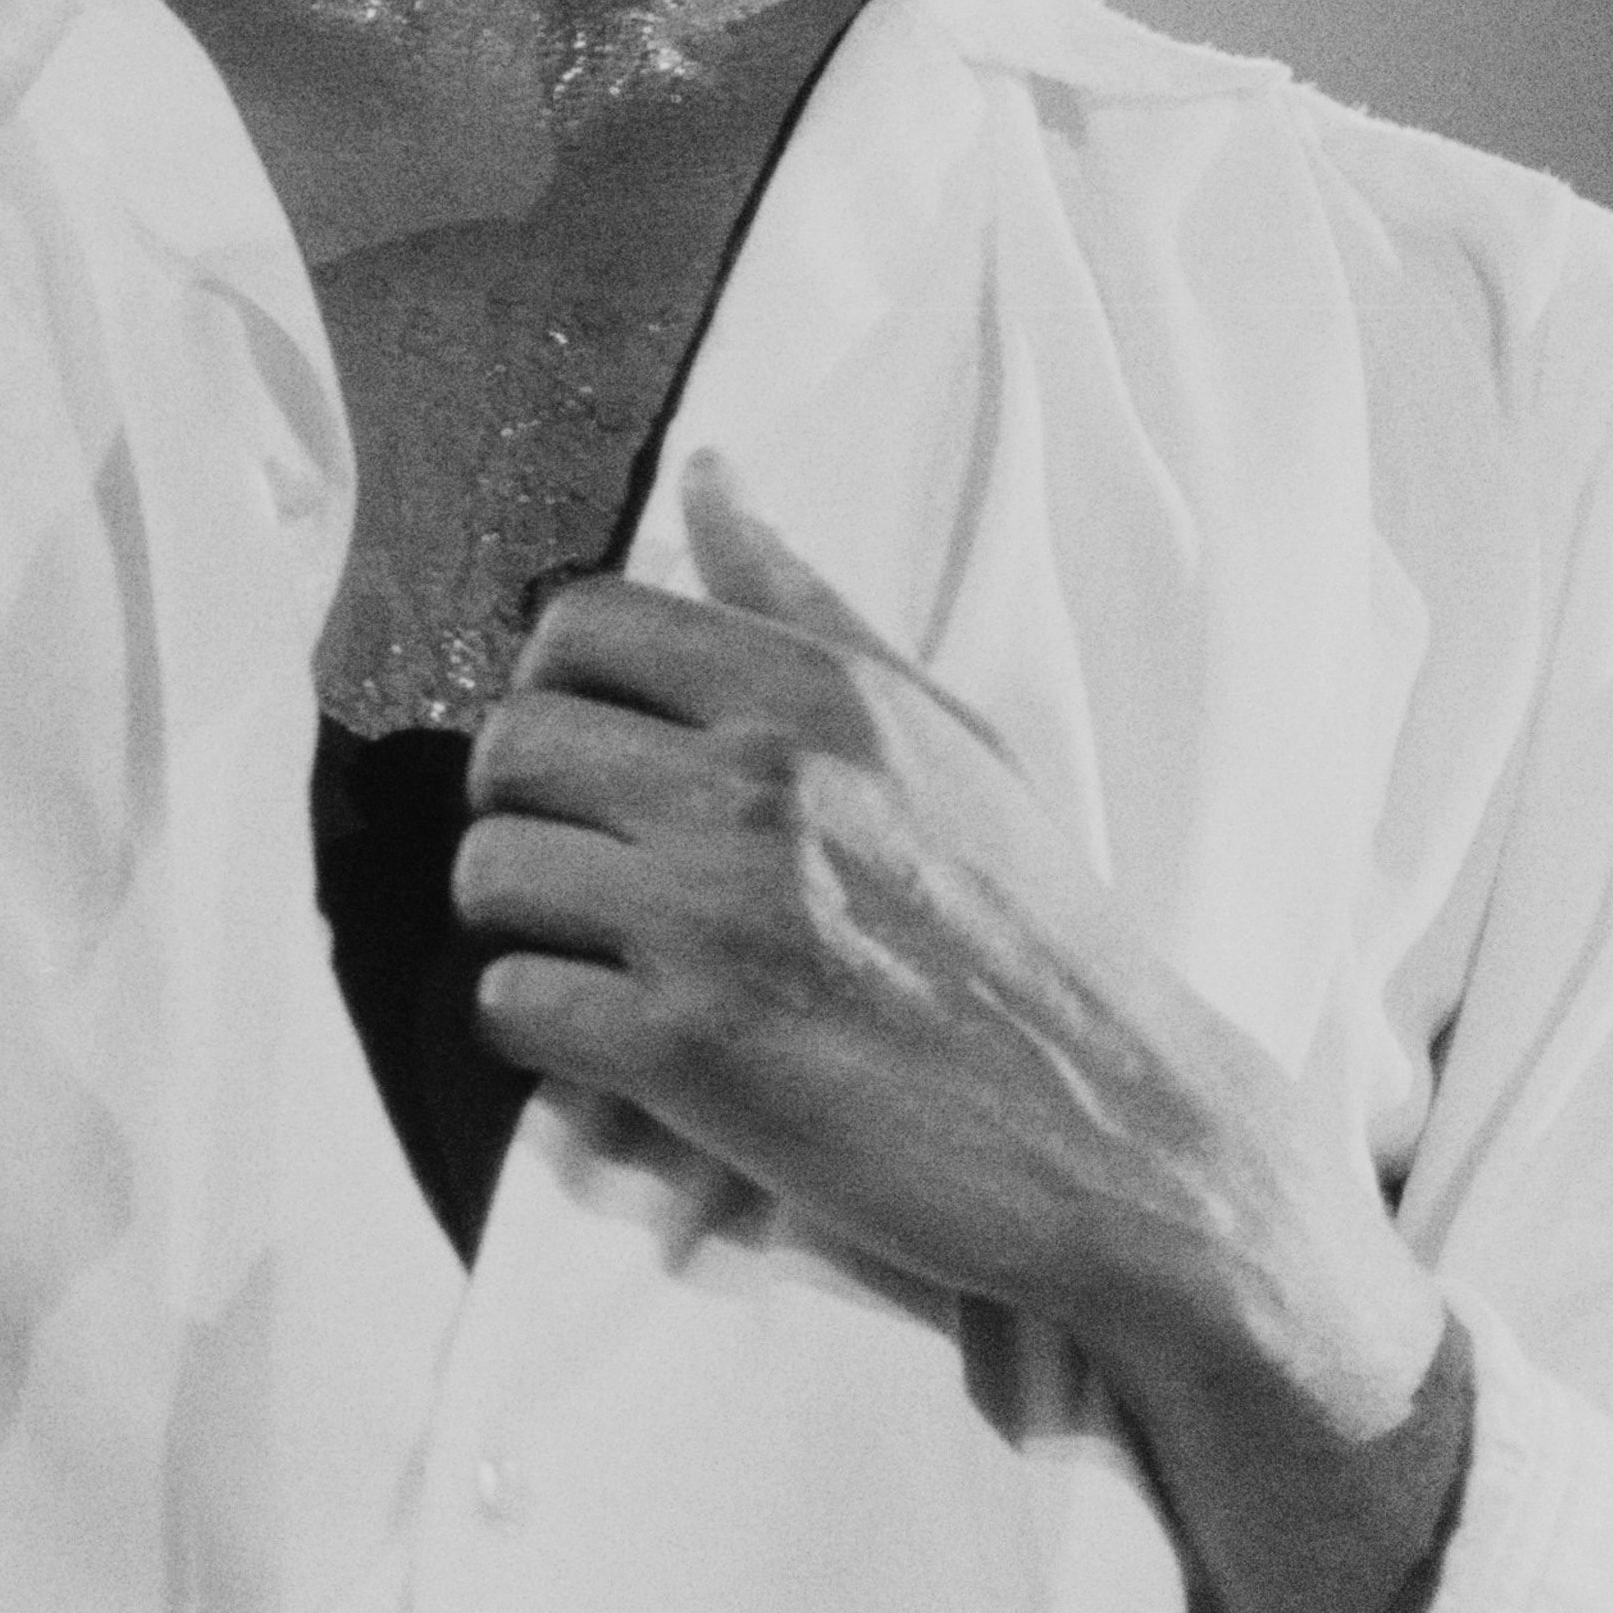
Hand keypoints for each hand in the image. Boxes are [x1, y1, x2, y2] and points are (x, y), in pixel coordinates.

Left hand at [457, 496, 1468, 1612]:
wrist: (1123, 1137)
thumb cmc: (1031, 930)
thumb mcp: (947, 735)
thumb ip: (805, 605)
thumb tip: (705, 476)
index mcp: (821, 696)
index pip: (577, 622)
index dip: (550, 686)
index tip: (589, 753)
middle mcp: (763, 785)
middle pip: (509, 743)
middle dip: (519, 807)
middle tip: (579, 863)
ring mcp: (722, 920)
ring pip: (489, 871)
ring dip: (516, 922)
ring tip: (590, 951)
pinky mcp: (693, 1054)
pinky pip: (511, 1001)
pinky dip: (535, 1026)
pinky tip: (607, 1035)